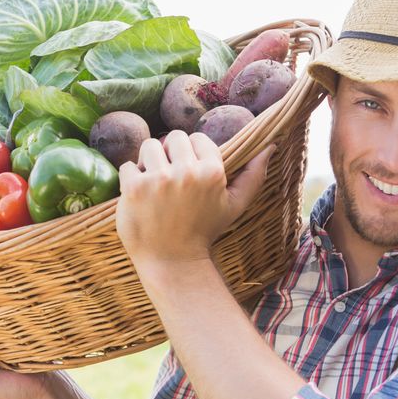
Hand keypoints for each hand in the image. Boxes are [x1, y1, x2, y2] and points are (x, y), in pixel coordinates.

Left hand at [115, 131, 273, 269]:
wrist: (173, 261)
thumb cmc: (204, 231)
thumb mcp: (235, 205)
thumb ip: (254, 175)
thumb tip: (269, 146)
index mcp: (212, 172)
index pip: (196, 138)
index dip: (190, 153)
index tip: (188, 172)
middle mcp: (186, 172)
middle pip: (172, 137)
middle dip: (169, 153)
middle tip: (170, 177)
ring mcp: (158, 179)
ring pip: (148, 146)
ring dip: (148, 161)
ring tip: (154, 183)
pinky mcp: (134, 188)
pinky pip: (127, 166)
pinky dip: (130, 178)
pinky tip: (140, 196)